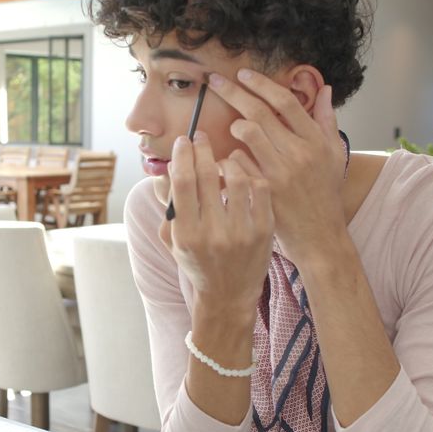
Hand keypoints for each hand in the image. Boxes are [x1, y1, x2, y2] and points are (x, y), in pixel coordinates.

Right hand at [160, 131, 273, 314]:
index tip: (183, 141)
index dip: (182, 155)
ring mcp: (241, 232)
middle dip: (202, 149)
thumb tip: (168, 167)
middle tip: (201, 136)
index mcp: (186, 234)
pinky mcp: (264, 231)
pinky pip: (259, 189)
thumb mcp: (172, 239)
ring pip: (236, 178)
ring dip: (228, 161)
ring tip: (223, 160)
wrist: (228, 294)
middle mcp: (213, 233)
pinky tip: (244, 175)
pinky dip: (250, 175)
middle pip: (207, 175)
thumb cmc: (197, 262)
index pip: (183, 182)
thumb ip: (168, 205)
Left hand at [207, 70, 347, 261]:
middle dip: (233, 93)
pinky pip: (238, 163)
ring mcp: (280, 173)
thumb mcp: (333, 154)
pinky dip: (229, 157)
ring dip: (233, 126)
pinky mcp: (264, 191)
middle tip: (215, 81)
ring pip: (247, 134)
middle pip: (260, 112)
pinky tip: (226, 158)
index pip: (286, 101)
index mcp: (315, 140)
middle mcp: (298, 153)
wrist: (319, 234)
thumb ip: (325, 119)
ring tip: (232, 127)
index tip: (243, 74)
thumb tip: (323, 88)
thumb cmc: (324, 192)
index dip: (262, 84)